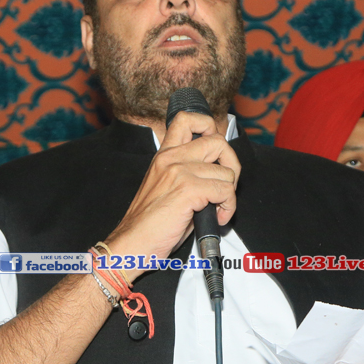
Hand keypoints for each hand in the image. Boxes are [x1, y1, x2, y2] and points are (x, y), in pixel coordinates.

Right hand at [104, 111, 239, 282]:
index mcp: (164, 155)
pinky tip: (217, 218)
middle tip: (225, 186)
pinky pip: (225, 191)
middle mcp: (171, 158)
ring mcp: (179, 172)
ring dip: (229, 193)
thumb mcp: (166, 188)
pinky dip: (228, 207)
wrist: (131, 244)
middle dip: (231, 165)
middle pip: (218, 142)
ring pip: (226, 171)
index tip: (216, 152)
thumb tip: (220, 173)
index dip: (210, 128)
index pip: (188, 119)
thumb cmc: (149, 224)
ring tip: (218, 208)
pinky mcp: (187, 190)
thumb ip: (190, 173)